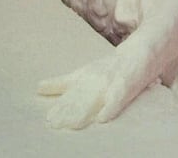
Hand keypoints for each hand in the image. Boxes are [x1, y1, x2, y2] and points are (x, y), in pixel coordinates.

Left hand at [37, 53, 151, 129]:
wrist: (140, 51)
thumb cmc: (109, 67)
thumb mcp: (83, 72)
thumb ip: (61, 83)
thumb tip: (37, 88)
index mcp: (82, 76)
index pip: (68, 93)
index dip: (59, 107)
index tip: (48, 119)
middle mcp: (94, 78)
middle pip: (78, 98)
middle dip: (67, 112)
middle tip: (56, 124)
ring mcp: (109, 82)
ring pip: (95, 99)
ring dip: (83, 112)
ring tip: (72, 125)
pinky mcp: (125, 86)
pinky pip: (117, 98)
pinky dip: (110, 108)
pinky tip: (102, 119)